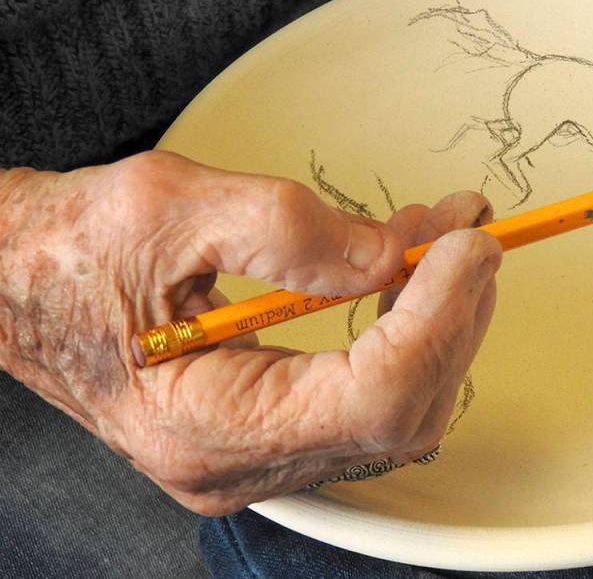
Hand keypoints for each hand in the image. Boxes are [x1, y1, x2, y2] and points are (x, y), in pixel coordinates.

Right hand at [0, 151, 500, 513]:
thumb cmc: (61, 252)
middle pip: (402, 411)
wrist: (10, 281)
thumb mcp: (170, 207)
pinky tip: (409, 279)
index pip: (373, 395)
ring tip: (447, 244)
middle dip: (455, 315)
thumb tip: (396, 254)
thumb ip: (291, 229)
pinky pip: (368, 397)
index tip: (471, 244)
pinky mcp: (270, 427)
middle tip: (472, 235)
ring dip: (440, 322)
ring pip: (398, 412)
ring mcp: (257, 453)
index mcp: (204, 425)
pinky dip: (406, 335)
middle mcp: (237, 461)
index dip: (439, 316)